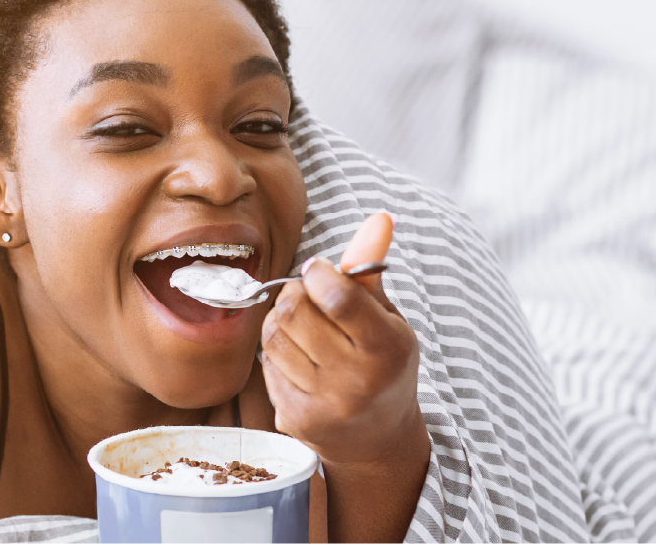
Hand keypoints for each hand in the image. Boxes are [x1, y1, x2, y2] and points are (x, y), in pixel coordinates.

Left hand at [261, 212, 428, 540]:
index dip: (318, 273)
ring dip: (281, 321)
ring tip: (301, 324)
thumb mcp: (389, 319)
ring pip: (274, 337)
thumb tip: (379, 217)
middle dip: (295, 293)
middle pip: (296, 313)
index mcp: (389, 349)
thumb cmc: (384, 367)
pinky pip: (266, 365)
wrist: (377, 440)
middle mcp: (358, 381)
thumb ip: (371, 271)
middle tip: (307, 295)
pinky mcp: (295, 419)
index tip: (319, 270)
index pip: (337, 296)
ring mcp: (324, 404)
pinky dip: (276, 352)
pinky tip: (297, 357)